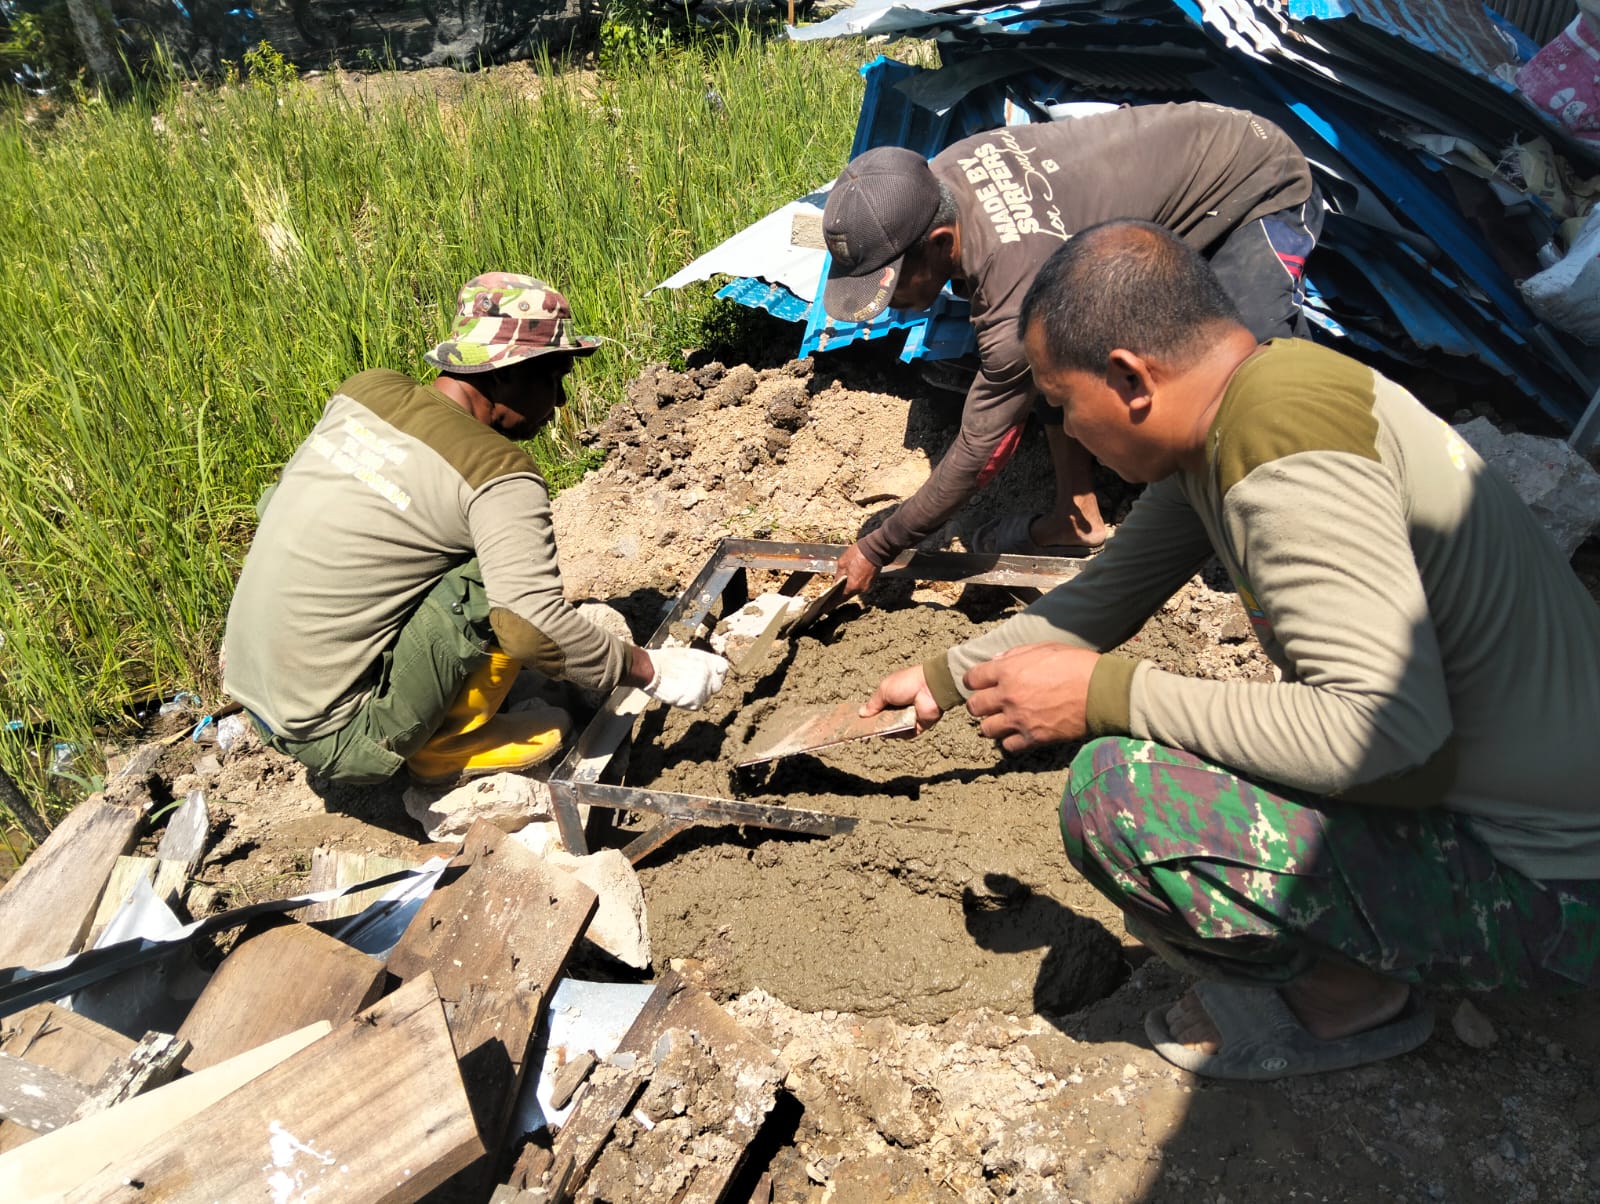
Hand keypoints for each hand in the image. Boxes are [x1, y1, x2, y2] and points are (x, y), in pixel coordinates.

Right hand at [643, 648, 730, 708]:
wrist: (650, 670)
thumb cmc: (663, 661)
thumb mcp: (687, 655)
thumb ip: (701, 662)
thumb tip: (710, 670)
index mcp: (707, 660)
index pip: (723, 667)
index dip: (717, 672)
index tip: (711, 675)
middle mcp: (709, 674)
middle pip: (717, 685)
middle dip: (708, 686)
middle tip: (691, 685)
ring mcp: (703, 689)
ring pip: (706, 697)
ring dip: (697, 695)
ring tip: (680, 688)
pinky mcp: (695, 701)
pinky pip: (696, 705)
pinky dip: (688, 703)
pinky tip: (677, 695)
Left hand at [835, 543, 879, 598]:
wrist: (875, 549)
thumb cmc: (858, 554)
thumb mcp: (843, 563)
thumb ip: (838, 575)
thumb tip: (835, 583)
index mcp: (853, 586)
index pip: (841, 598)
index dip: (833, 602)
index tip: (827, 605)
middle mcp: (861, 589)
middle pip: (848, 595)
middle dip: (840, 595)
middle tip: (832, 596)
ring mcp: (867, 586)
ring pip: (855, 590)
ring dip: (848, 589)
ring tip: (840, 587)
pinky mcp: (871, 581)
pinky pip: (860, 586)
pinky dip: (854, 584)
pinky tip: (850, 580)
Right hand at [861, 664, 943, 733]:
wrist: (930, 688)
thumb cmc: (906, 683)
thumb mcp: (884, 690)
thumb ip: (873, 704)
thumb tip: (861, 713)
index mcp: (892, 695)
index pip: (878, 708)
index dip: (870, 714)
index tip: (860, 721)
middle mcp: (900, 707)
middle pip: (885, 720)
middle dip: (877, 724)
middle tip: (869, 727)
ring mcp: (909, 717)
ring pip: (894, 729)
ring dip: (888, 728)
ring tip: (883, 726)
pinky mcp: (918, 726)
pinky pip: (905, 734)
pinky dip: (900, 733)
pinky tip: (894, 730)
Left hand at [963, 643, 1098, 752]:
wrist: (1101, 692)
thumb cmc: (1077, 665)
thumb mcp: (1045, 648)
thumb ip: (1016, 654)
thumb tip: (996, 659)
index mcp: (1009, 670)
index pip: (973, 678)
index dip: (973, 680)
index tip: (977, 682)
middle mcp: (1008, 696)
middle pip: (974, 706)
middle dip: (978, 704)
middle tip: (989, 703)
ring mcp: (1019, 719)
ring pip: (986, 729)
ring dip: (992, 724)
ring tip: (1004, 720)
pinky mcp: (1033, 738)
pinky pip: (1008, 746)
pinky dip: (1010, 741)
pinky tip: (1019, 733)